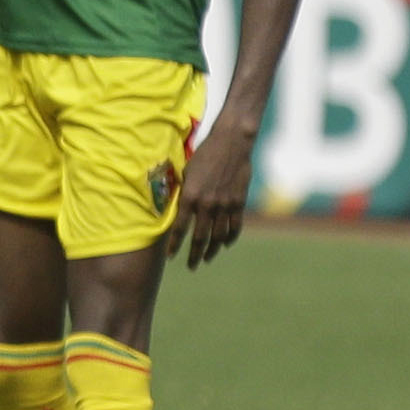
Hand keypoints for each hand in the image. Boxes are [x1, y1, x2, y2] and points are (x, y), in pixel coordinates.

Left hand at [171, 118, 255, 266]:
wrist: (231, 143)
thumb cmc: (204, 154)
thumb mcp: (186, 172)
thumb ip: (182, 192)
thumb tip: (175, 208)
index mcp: (190, 196)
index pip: (180, 228)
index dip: (175, 244)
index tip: (170, 256)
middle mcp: (207, 204)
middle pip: (200, 237)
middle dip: (194, 254)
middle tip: (190, 266)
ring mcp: (225, 205)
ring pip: (218, 236)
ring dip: (211, 250)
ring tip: (205, 258)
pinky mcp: (239, 203)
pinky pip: (235, 227)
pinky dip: (229, 238)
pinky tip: (224, 244)